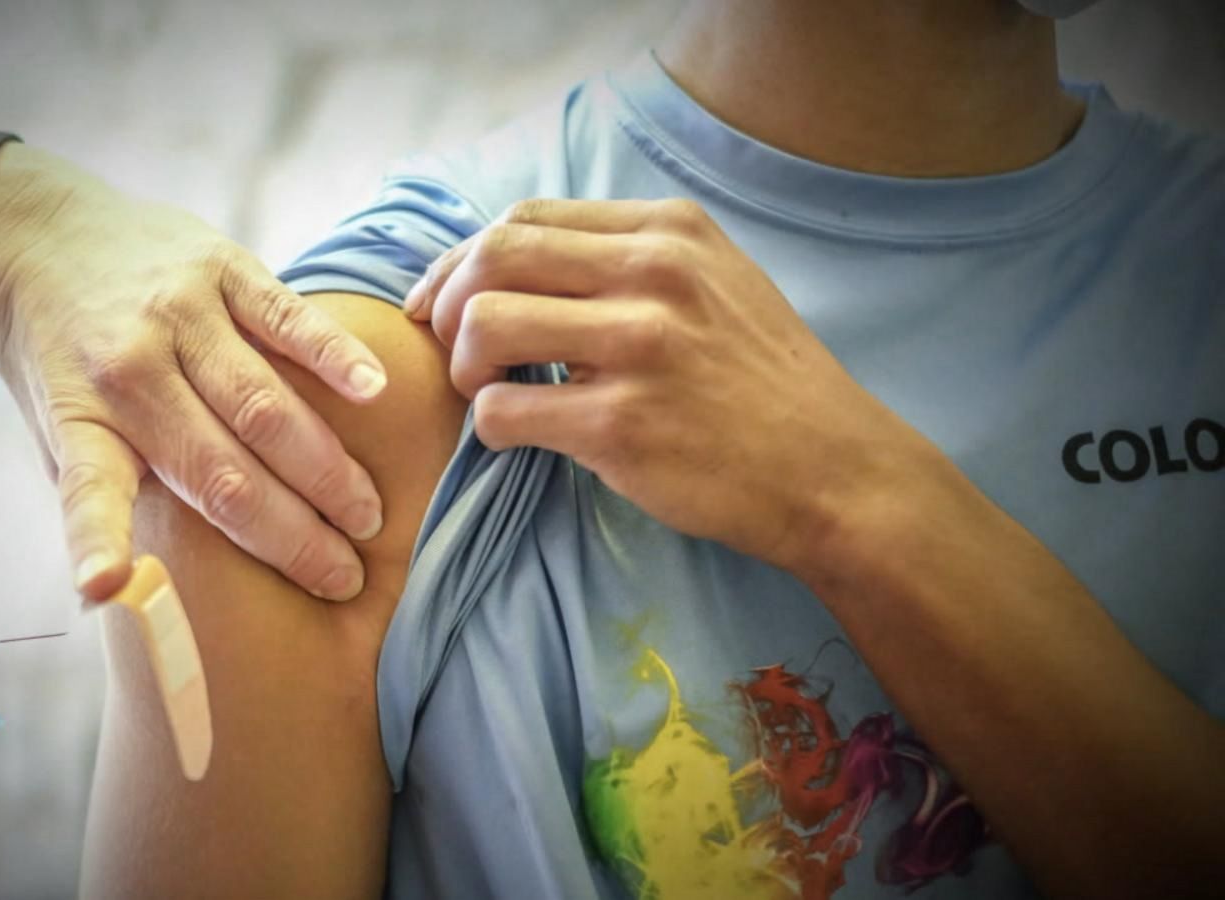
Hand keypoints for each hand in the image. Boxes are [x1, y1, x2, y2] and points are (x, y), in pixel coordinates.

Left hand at [0, 144, 387, 602]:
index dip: (100, 545)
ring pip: (264, 407)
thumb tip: (139, 587)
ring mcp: (178, 314)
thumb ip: (104, 491)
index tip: (109, 591)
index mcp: (79, 418)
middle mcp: (128, 369)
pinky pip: (285, 318)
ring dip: (325, 471)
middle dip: (293, 536)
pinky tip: (371, 391)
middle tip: (344, 577)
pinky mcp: (218, 266)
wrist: (37, 237)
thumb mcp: (57, 428)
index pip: (90, 494)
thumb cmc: (60, 357)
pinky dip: (332, 355)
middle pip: (223, 472)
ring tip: (367, 517)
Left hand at [402, 198, 934, 571]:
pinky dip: (489, 427)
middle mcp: (654, 274)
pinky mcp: (622, 425)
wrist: (836, 472)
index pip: (525, 217)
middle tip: (454, 350)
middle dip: (447, 304)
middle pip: (492, 257)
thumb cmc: (763, 383)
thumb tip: (518, 263)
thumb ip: (631, 260)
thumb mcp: (715, 282)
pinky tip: (517, 437)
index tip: (443, 299)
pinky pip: (502, 411)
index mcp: (669, 231)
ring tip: (490, 392)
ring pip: (484, 326)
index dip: (464, 259)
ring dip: (464, 366)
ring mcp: (639, 347)